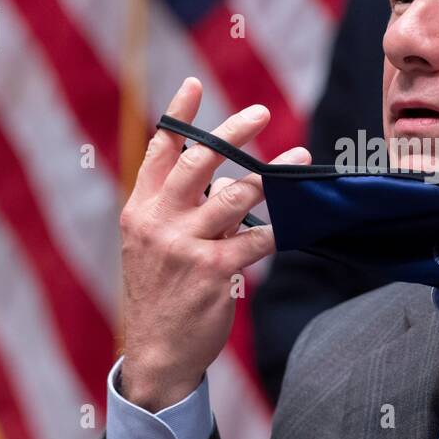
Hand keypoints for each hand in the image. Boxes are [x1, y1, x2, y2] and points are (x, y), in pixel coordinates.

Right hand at [118, 77, 309, 410]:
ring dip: (272, 176)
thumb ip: (174, 209)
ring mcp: (184, 246)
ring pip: (235, 195)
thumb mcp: (150, 247)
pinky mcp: (213, 270)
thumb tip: (213, 173)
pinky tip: (297, 220)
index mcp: (140, 211)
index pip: (159, 153)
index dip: (178, 116)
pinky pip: (256, 239)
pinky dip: (279, 228)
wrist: (157, 353)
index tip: (194, 85)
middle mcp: (158, 222)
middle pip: (198, 162)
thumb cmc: (161, 295)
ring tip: (299, 159)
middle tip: (260, 112)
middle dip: (231, 133)